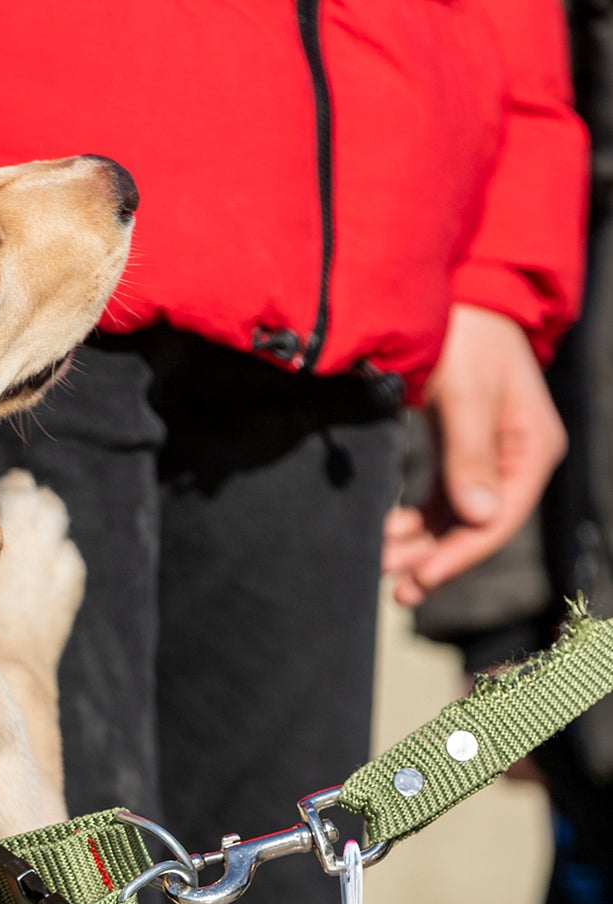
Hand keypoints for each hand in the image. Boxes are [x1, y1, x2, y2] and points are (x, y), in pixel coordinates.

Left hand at [383, 304, 565, 606]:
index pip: (500, 515)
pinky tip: (388, 537)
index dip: (461, 553)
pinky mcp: (457, 453)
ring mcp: (487, 458)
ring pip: (456, 519)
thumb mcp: (466, 391)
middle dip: (437, 559)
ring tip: (382, 565)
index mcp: (533, 445)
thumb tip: (480, 517)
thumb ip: (469, 453)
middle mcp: (516, 457)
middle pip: (477, 526)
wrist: (447, 301)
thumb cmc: (462, 336)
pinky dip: (416, 523)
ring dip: (422, 546)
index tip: (422, 579)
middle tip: (396, 590)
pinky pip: (442, 502)